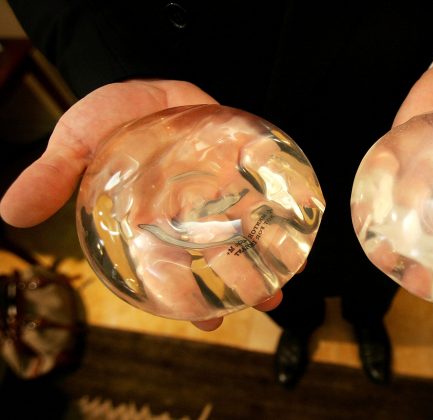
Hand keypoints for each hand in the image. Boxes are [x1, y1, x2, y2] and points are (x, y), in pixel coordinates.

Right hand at [0, 79, 282, 329]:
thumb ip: (53, 175)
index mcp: (151, 221)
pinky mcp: (240, 165)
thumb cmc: (109, 117)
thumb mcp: (76, 141)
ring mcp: (219, 190)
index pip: (172, 270)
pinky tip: (296, 227)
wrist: (146, 83)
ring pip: (246, 229)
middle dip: (239, 284)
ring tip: (286, 279)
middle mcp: (190, 212)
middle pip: (218, 255)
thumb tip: (9, 214)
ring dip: (266, 254)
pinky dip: (280, 208)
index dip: (187, 299)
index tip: (206, 322)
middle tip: (263, 304)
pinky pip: (264, 190)